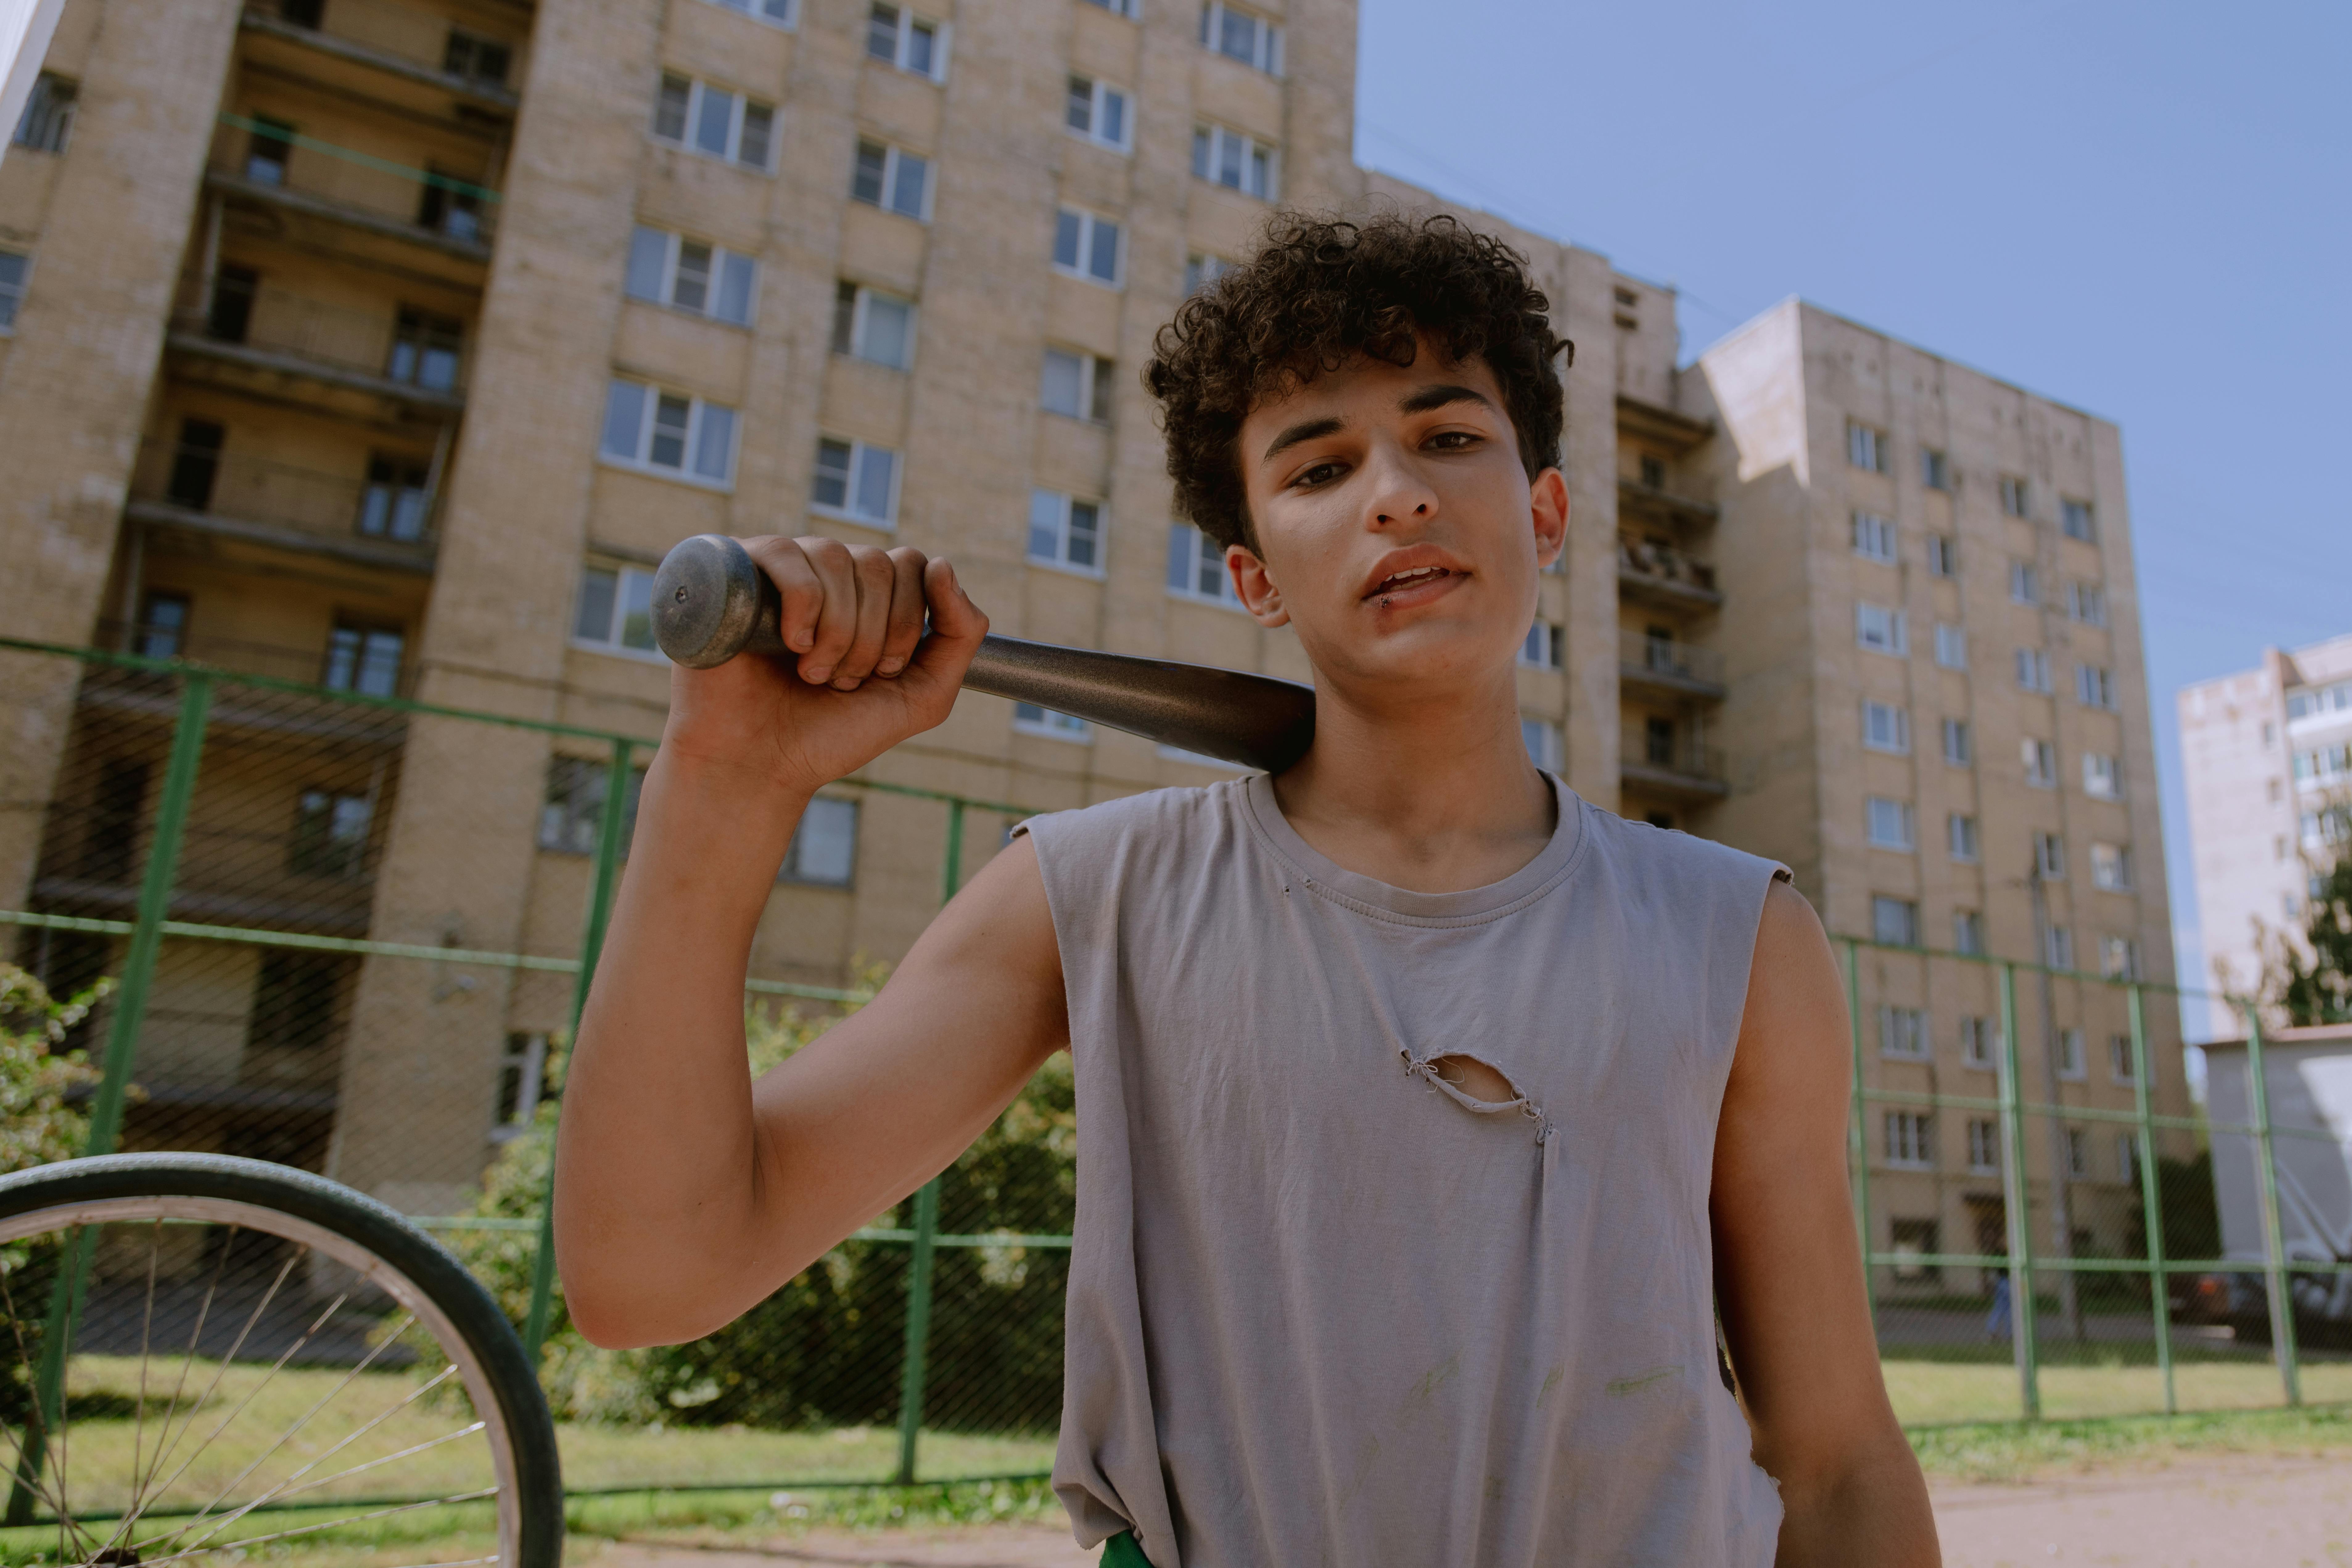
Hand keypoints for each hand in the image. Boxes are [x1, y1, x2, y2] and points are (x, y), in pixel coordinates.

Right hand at [659, 536, 987, 796]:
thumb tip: (943, 564)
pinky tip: (790, 646)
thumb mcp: (921, 695)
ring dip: (837, 632)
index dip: (906, 624)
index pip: (914, 565)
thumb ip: (959, 636)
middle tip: (841, 683)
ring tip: (812, 675)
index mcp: (869, 596)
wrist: (759, 765)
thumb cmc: (833, 733)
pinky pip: (785, 554)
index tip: (883, 674)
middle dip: (872, 637)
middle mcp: (828, 575)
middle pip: (879, 563)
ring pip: (836, 557)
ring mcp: (781, 571)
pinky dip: (801, 605)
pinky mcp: (738, 573)